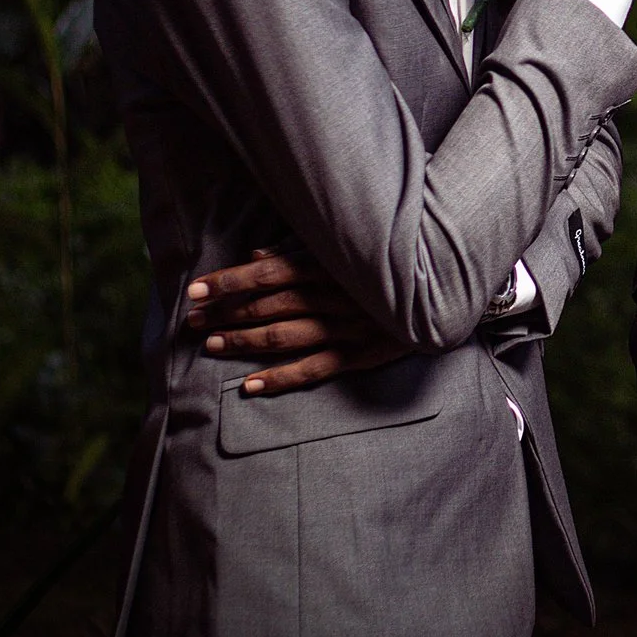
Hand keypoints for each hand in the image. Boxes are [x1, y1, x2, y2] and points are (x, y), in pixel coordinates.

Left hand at [184, 247, 411, 395]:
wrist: (446, 293)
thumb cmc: (390, 266)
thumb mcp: (347, 251)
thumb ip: (300, 252)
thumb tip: (255, 256)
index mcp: (331, 266)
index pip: (270, 273)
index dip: (229, 281)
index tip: (195, 289)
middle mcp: (336, 296)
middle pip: (270, 305)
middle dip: (226, 313)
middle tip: (191, 321)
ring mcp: (348, 327)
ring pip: (286, 337)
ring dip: (244, 341)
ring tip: (211, 345)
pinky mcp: (361, 354)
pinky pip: (315, 369)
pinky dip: (280, 379)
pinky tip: (250, 386)